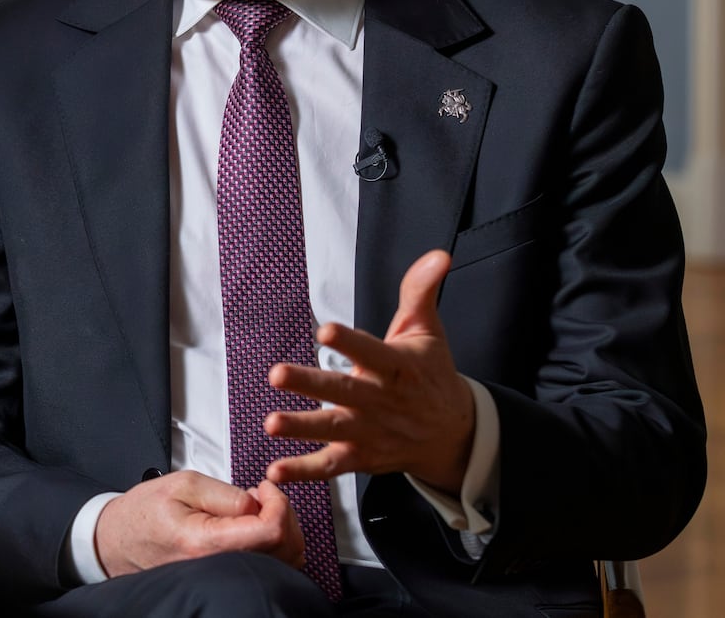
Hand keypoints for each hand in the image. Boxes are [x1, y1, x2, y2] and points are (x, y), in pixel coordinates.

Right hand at [94, 470, 304, 576]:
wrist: (119, 541)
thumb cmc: (145, 512)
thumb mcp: (182, 485)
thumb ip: (226, 494)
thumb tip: (258, 505)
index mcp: (207, 543)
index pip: (271, 531)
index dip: (278, 502)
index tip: (264, 486)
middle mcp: (220, 568)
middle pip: (286, 549)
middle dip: (284, 513)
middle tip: (261, 494)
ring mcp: (226, 577)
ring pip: (284, 560)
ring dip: (281, 528)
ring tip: (255, 508)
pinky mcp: (229, 579)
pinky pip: (271, 567)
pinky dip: (274, 543)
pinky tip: (252, 525)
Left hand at [262, 248, 475, 493]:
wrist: (454, 434)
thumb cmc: (431, 375)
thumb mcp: (427, 330)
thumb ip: (420, 291)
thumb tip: (438, 254)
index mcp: (396, 367)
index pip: (372, 351)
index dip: (350, 342)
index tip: (325, 330)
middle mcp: (380, 401)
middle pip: (344, 393)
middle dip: (311, 384)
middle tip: (278, 375)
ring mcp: (369, 432)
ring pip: (332, 431)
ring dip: (301, 428)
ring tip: (271, 423)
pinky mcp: (360, 457)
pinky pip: (330, 466)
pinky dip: (304, 470)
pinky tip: (275, 469)